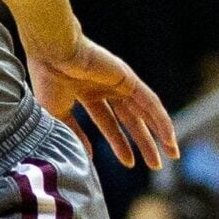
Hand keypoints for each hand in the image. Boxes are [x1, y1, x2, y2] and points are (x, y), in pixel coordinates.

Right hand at [27, 35, 178, 169]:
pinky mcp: (129, 79)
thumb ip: (72, 133)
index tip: (128, 163)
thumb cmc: (47, 78)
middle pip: (130, 120)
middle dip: (142, 143)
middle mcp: (105, 87)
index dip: (118, 144)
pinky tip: (168, 136)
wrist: (52, 53)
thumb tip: (85, 154)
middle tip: (155, 166)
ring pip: (144, 113)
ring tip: (171, 155)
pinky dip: (161, 119)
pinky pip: (149, 102)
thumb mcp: (56, 113)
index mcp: (86, 93)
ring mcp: (119, 82)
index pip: (108, 123)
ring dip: (158, 134)